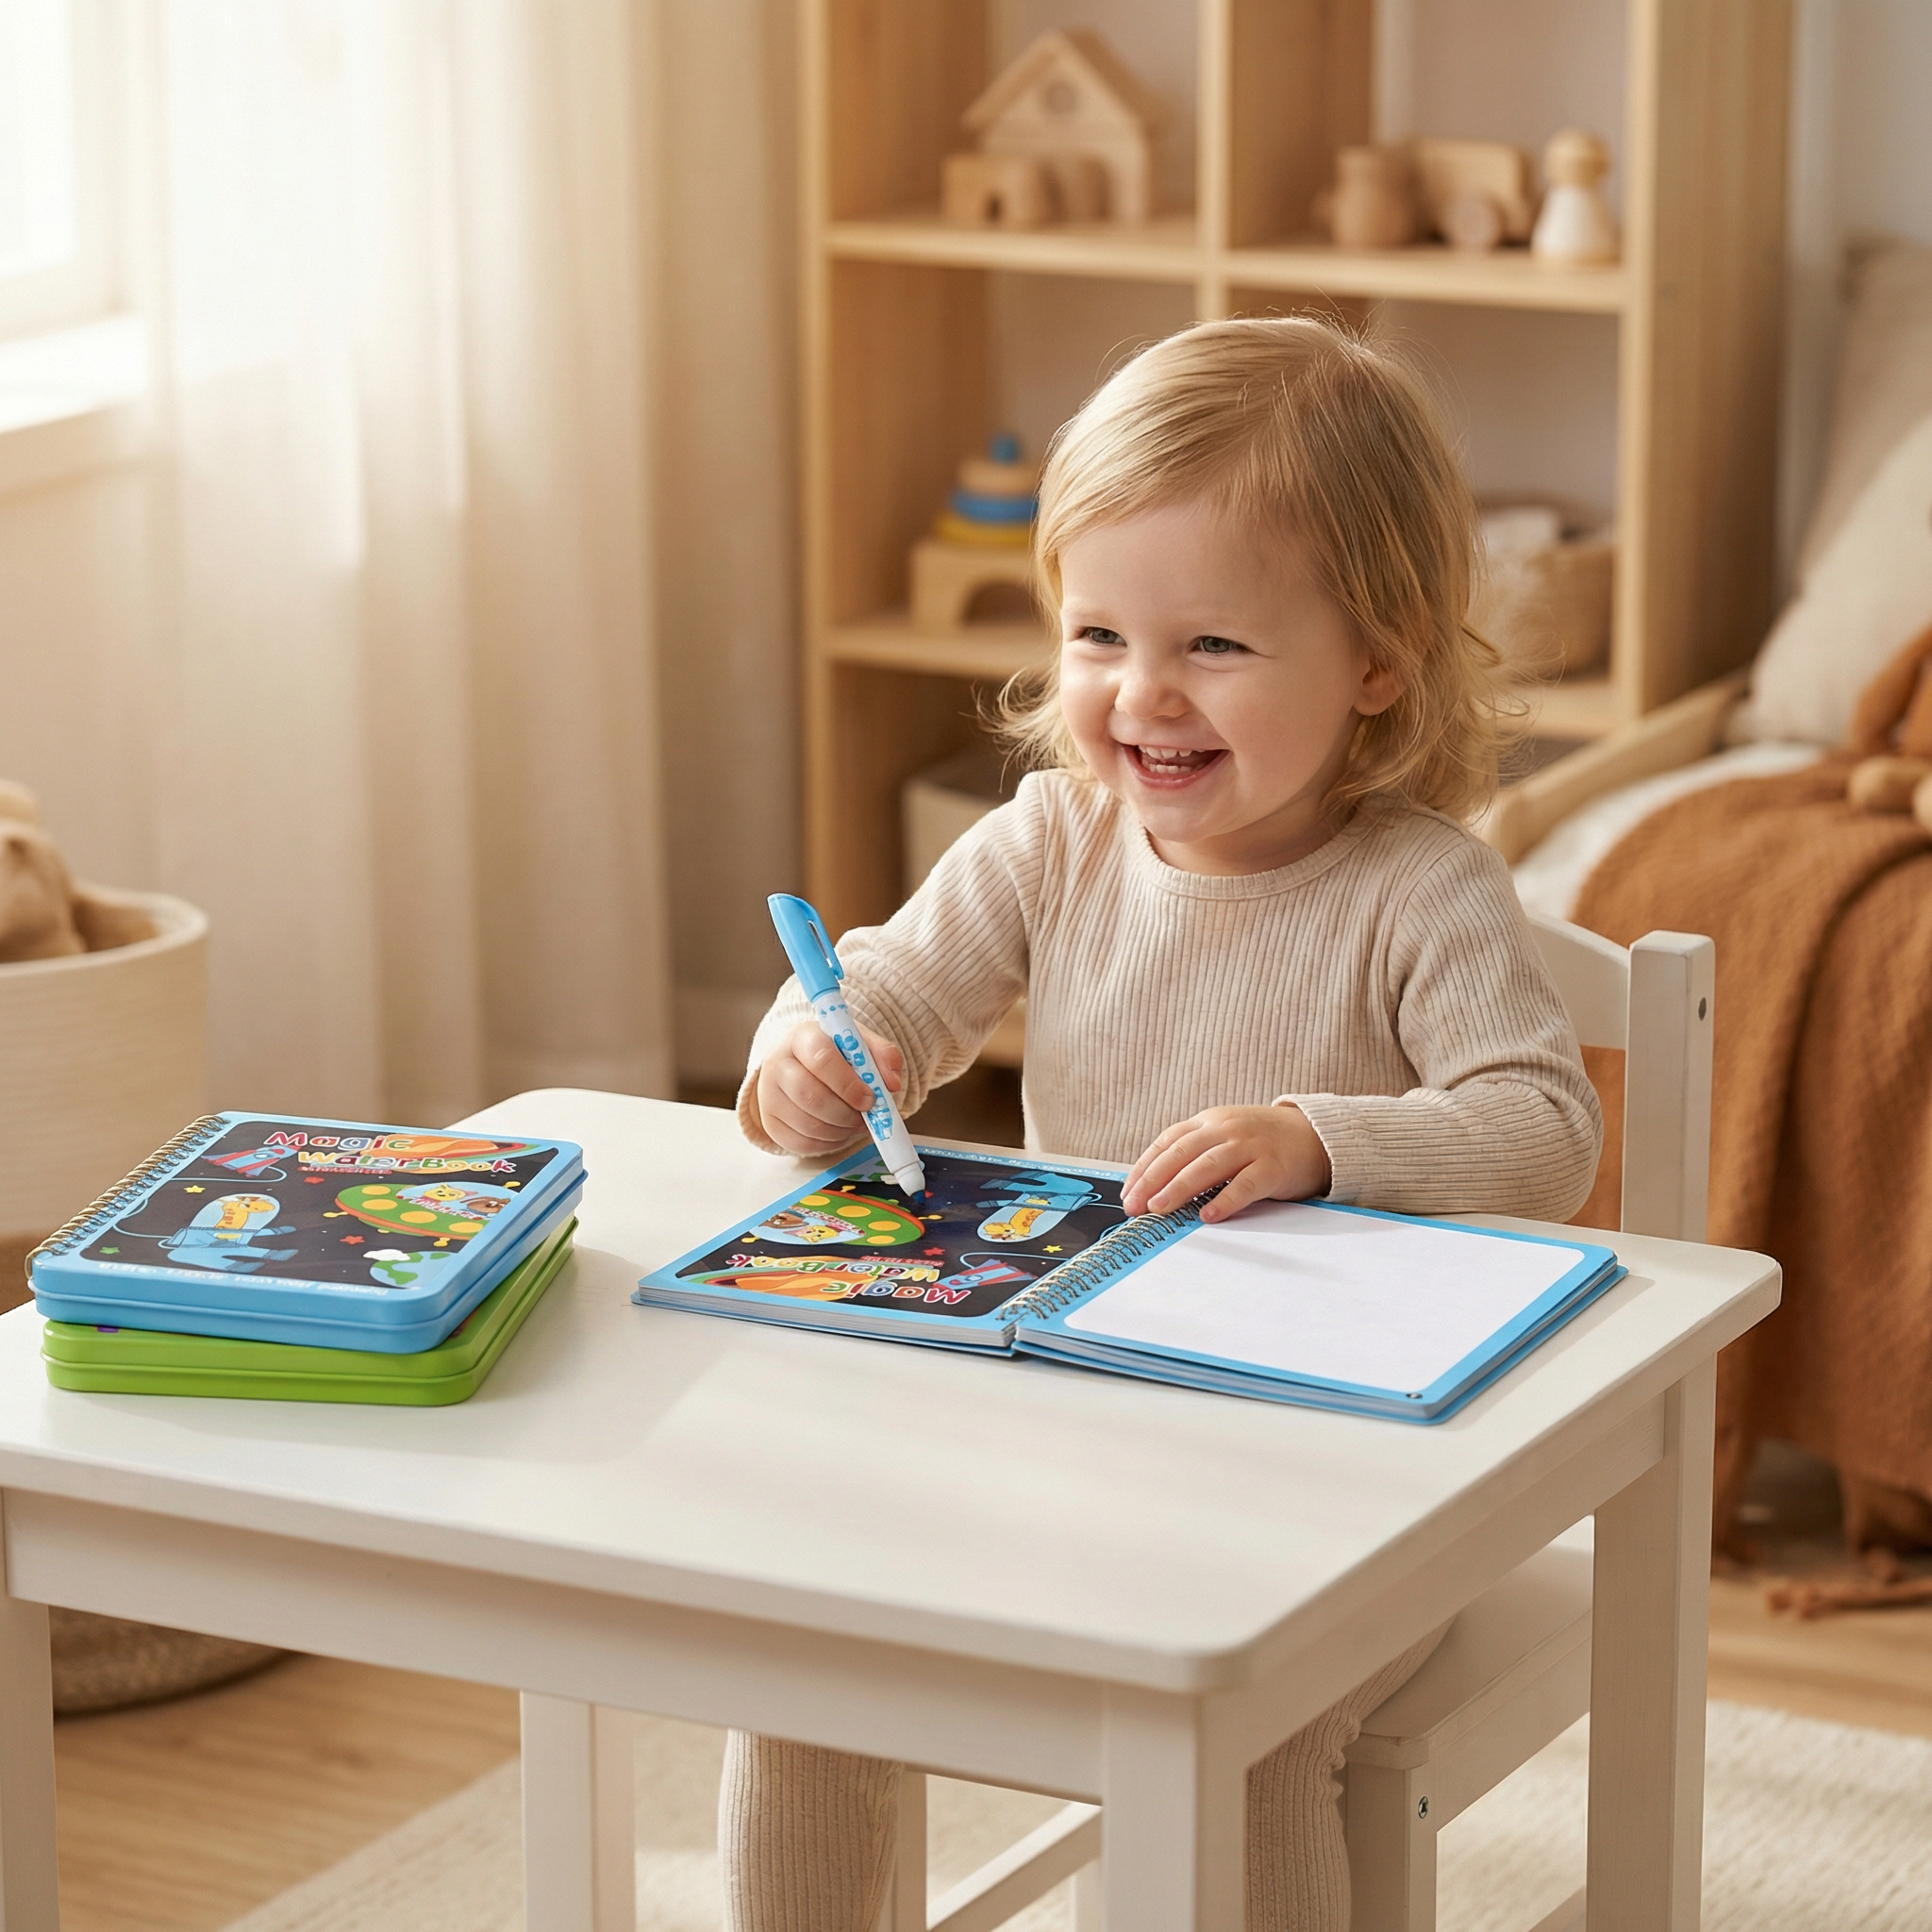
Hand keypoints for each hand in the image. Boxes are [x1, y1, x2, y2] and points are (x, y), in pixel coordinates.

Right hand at [754, 1021, 905, 1157]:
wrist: (802, 1065)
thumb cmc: (836, 1054)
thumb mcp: (861, 1044)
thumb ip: (884, 1056)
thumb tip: (892, 1084)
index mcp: (801, 1037)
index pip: (821, 1058)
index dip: (849, 1084)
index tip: (870, 1098)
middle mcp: (778, 1064)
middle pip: (810, 1095)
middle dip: (846, 1113)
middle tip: (866, 1117)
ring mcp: (769, 1095)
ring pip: (808, 1124)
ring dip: (841, 1130)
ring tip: (856, 1123)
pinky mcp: (770, 1123)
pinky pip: (802, 1143)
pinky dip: (828, 1143)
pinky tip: (839, 1131)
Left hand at [1122, 1104, 1331, 1222]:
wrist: (1316, 1136)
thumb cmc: (1263, 1143)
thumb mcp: (1225, 1136)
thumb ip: (1196, 1153)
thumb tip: (1155, 1186)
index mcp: (1210, 1122)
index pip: (1168, 1142)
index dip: (1145, 1167)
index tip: (1128, 1192)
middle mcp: (1227, 1130)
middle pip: (1182, 1153)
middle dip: (1154, 1179)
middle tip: (1135, 1205)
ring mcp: (1250, 1146)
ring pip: (1208, 1166)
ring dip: (1179, 1188)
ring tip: (1160, 1208)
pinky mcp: (1273, 1167)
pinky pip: (1245, 1184)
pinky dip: (1225, 1200)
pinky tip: (1207, 1215)